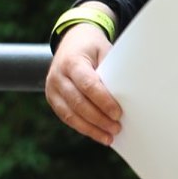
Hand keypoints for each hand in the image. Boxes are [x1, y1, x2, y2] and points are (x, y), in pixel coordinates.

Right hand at [45, 24, 121, 145]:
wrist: (71, 41)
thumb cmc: (92, 48)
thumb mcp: (104, 52)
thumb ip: (111, 72)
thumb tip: (125, 98)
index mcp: (71, 61)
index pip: (87, 85)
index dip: (103, 101)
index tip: (118, 113)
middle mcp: (57, 76)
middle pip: (78, 103)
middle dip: (99, 118)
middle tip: (117, 127)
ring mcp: (52, 89)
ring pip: (70, 114)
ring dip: (91, 128)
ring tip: (109, 137)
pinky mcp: (52, 99)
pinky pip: (67, 117)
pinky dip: (83, 128)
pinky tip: (97, 134)